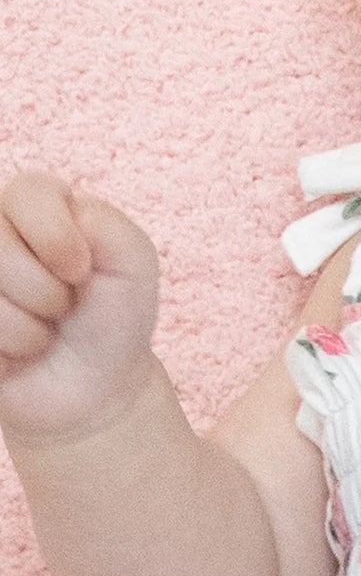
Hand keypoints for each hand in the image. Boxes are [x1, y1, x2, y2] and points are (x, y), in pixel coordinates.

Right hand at [0, 174, 160, 444]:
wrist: (93, 384)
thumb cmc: (115, 312)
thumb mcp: (132, 260)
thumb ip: (102, 223)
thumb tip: (63, 211)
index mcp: (40, 203)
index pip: (27, 192)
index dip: (56, 238)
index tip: (82, 271)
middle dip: (44, 291)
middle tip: (64, 306)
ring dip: (24, 329)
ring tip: (42, 331)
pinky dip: (3, 356)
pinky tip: (14, 357)